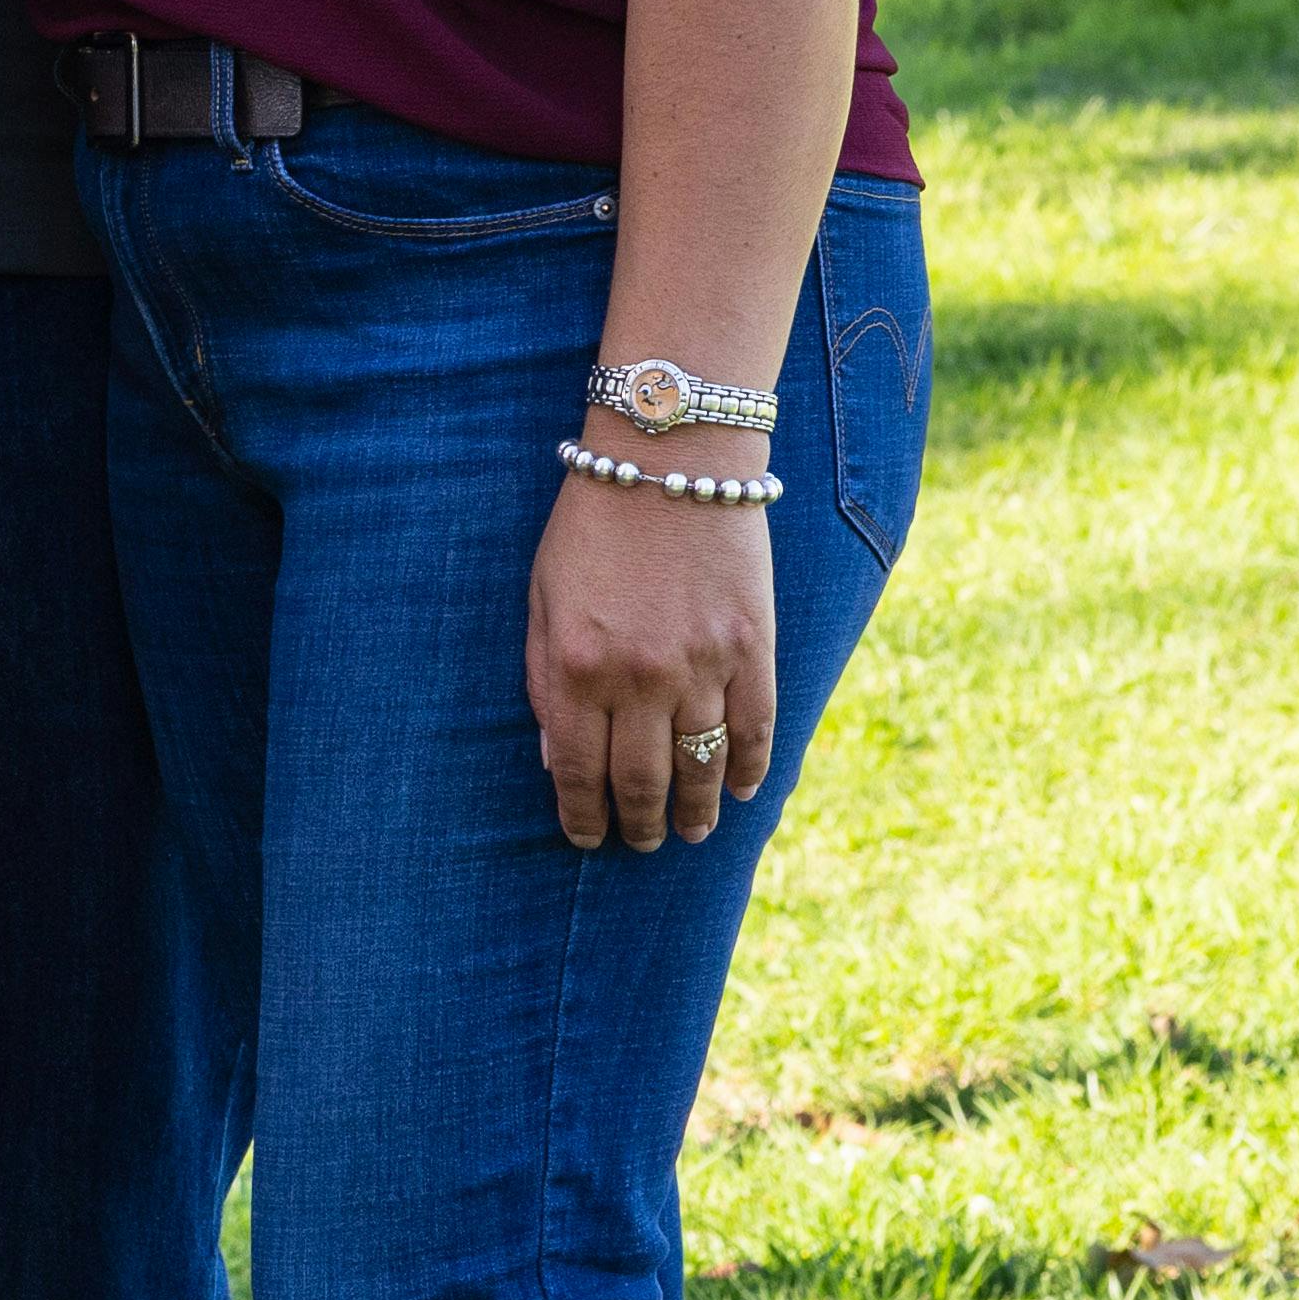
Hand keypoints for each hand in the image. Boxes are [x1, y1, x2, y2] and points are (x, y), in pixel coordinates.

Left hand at [528, 466, 775, 852]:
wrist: (671, 456)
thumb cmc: (593, 524)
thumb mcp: (542, 597)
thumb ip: (543, 680)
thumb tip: (556, 760)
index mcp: (576, 666)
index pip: (578, 771)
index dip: (583, 816)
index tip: (588, 838)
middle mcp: (638, 679)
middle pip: (641, 782)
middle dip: (641, 825)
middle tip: (644, 843)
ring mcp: (701, 666)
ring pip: (701, 767)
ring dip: (697, 811)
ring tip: (693, 831)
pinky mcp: (753, 648)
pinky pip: (756, 730)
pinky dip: (749, 770)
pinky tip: (741, 790)